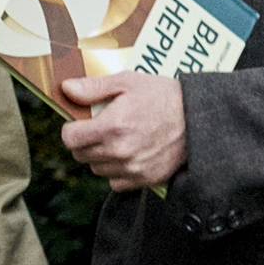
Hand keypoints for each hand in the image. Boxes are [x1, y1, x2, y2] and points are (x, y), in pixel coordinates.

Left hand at [59, 68, 185, 190]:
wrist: (197, 119)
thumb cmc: (162, 96)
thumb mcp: (127, 82)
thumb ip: (93, 88)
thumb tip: (66, 89)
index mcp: (112, 126)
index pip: (70, 138)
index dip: (71, 129)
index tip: (79, 123)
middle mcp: (120, 151)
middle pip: (80, 155)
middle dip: (83, 141)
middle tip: (98, 128)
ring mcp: (133, 168)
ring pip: (96, 169)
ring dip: (99, 156)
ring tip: (116, 139)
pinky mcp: (145, 179)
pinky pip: (115, 183)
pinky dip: (116, 171)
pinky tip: (127, 154)